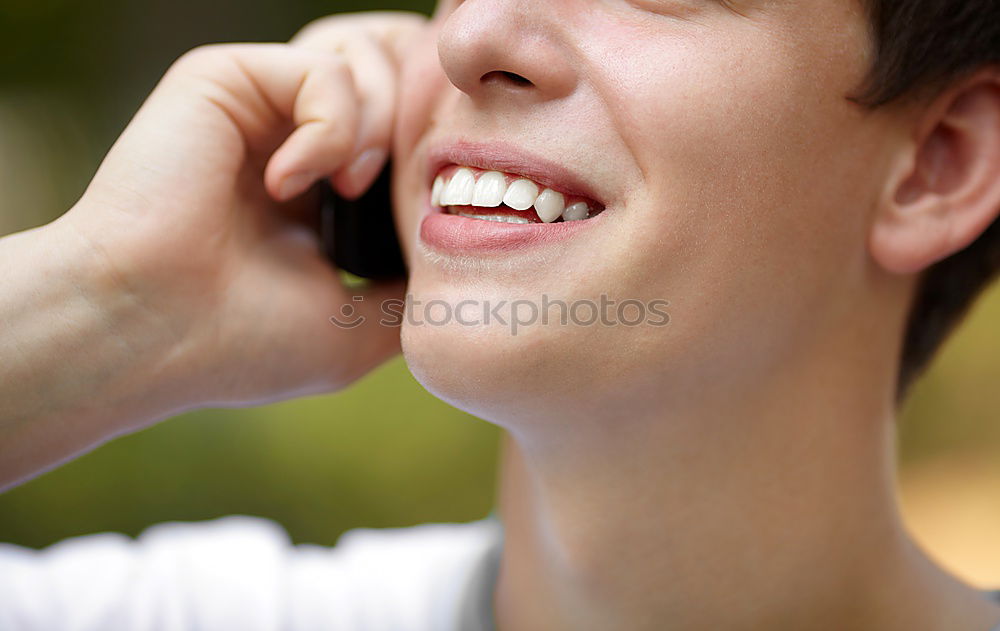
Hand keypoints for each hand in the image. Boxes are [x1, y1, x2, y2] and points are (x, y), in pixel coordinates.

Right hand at [55, 12, 427, 411]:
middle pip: (401, 68)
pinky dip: (329, 128)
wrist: (152, 333)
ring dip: (380, 126)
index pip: (411, 122)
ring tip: (346, 190)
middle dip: (421, 117)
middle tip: (400, 184)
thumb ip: (411, 287)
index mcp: (328, 186)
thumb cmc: (242, 342)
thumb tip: (462, 262)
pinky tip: (288, 182)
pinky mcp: (229, 79)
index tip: (442, 200)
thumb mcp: (356, 328)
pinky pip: (322, 69)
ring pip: (371, 56)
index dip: (441, 147)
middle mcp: (299, 135)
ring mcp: (265, 106)